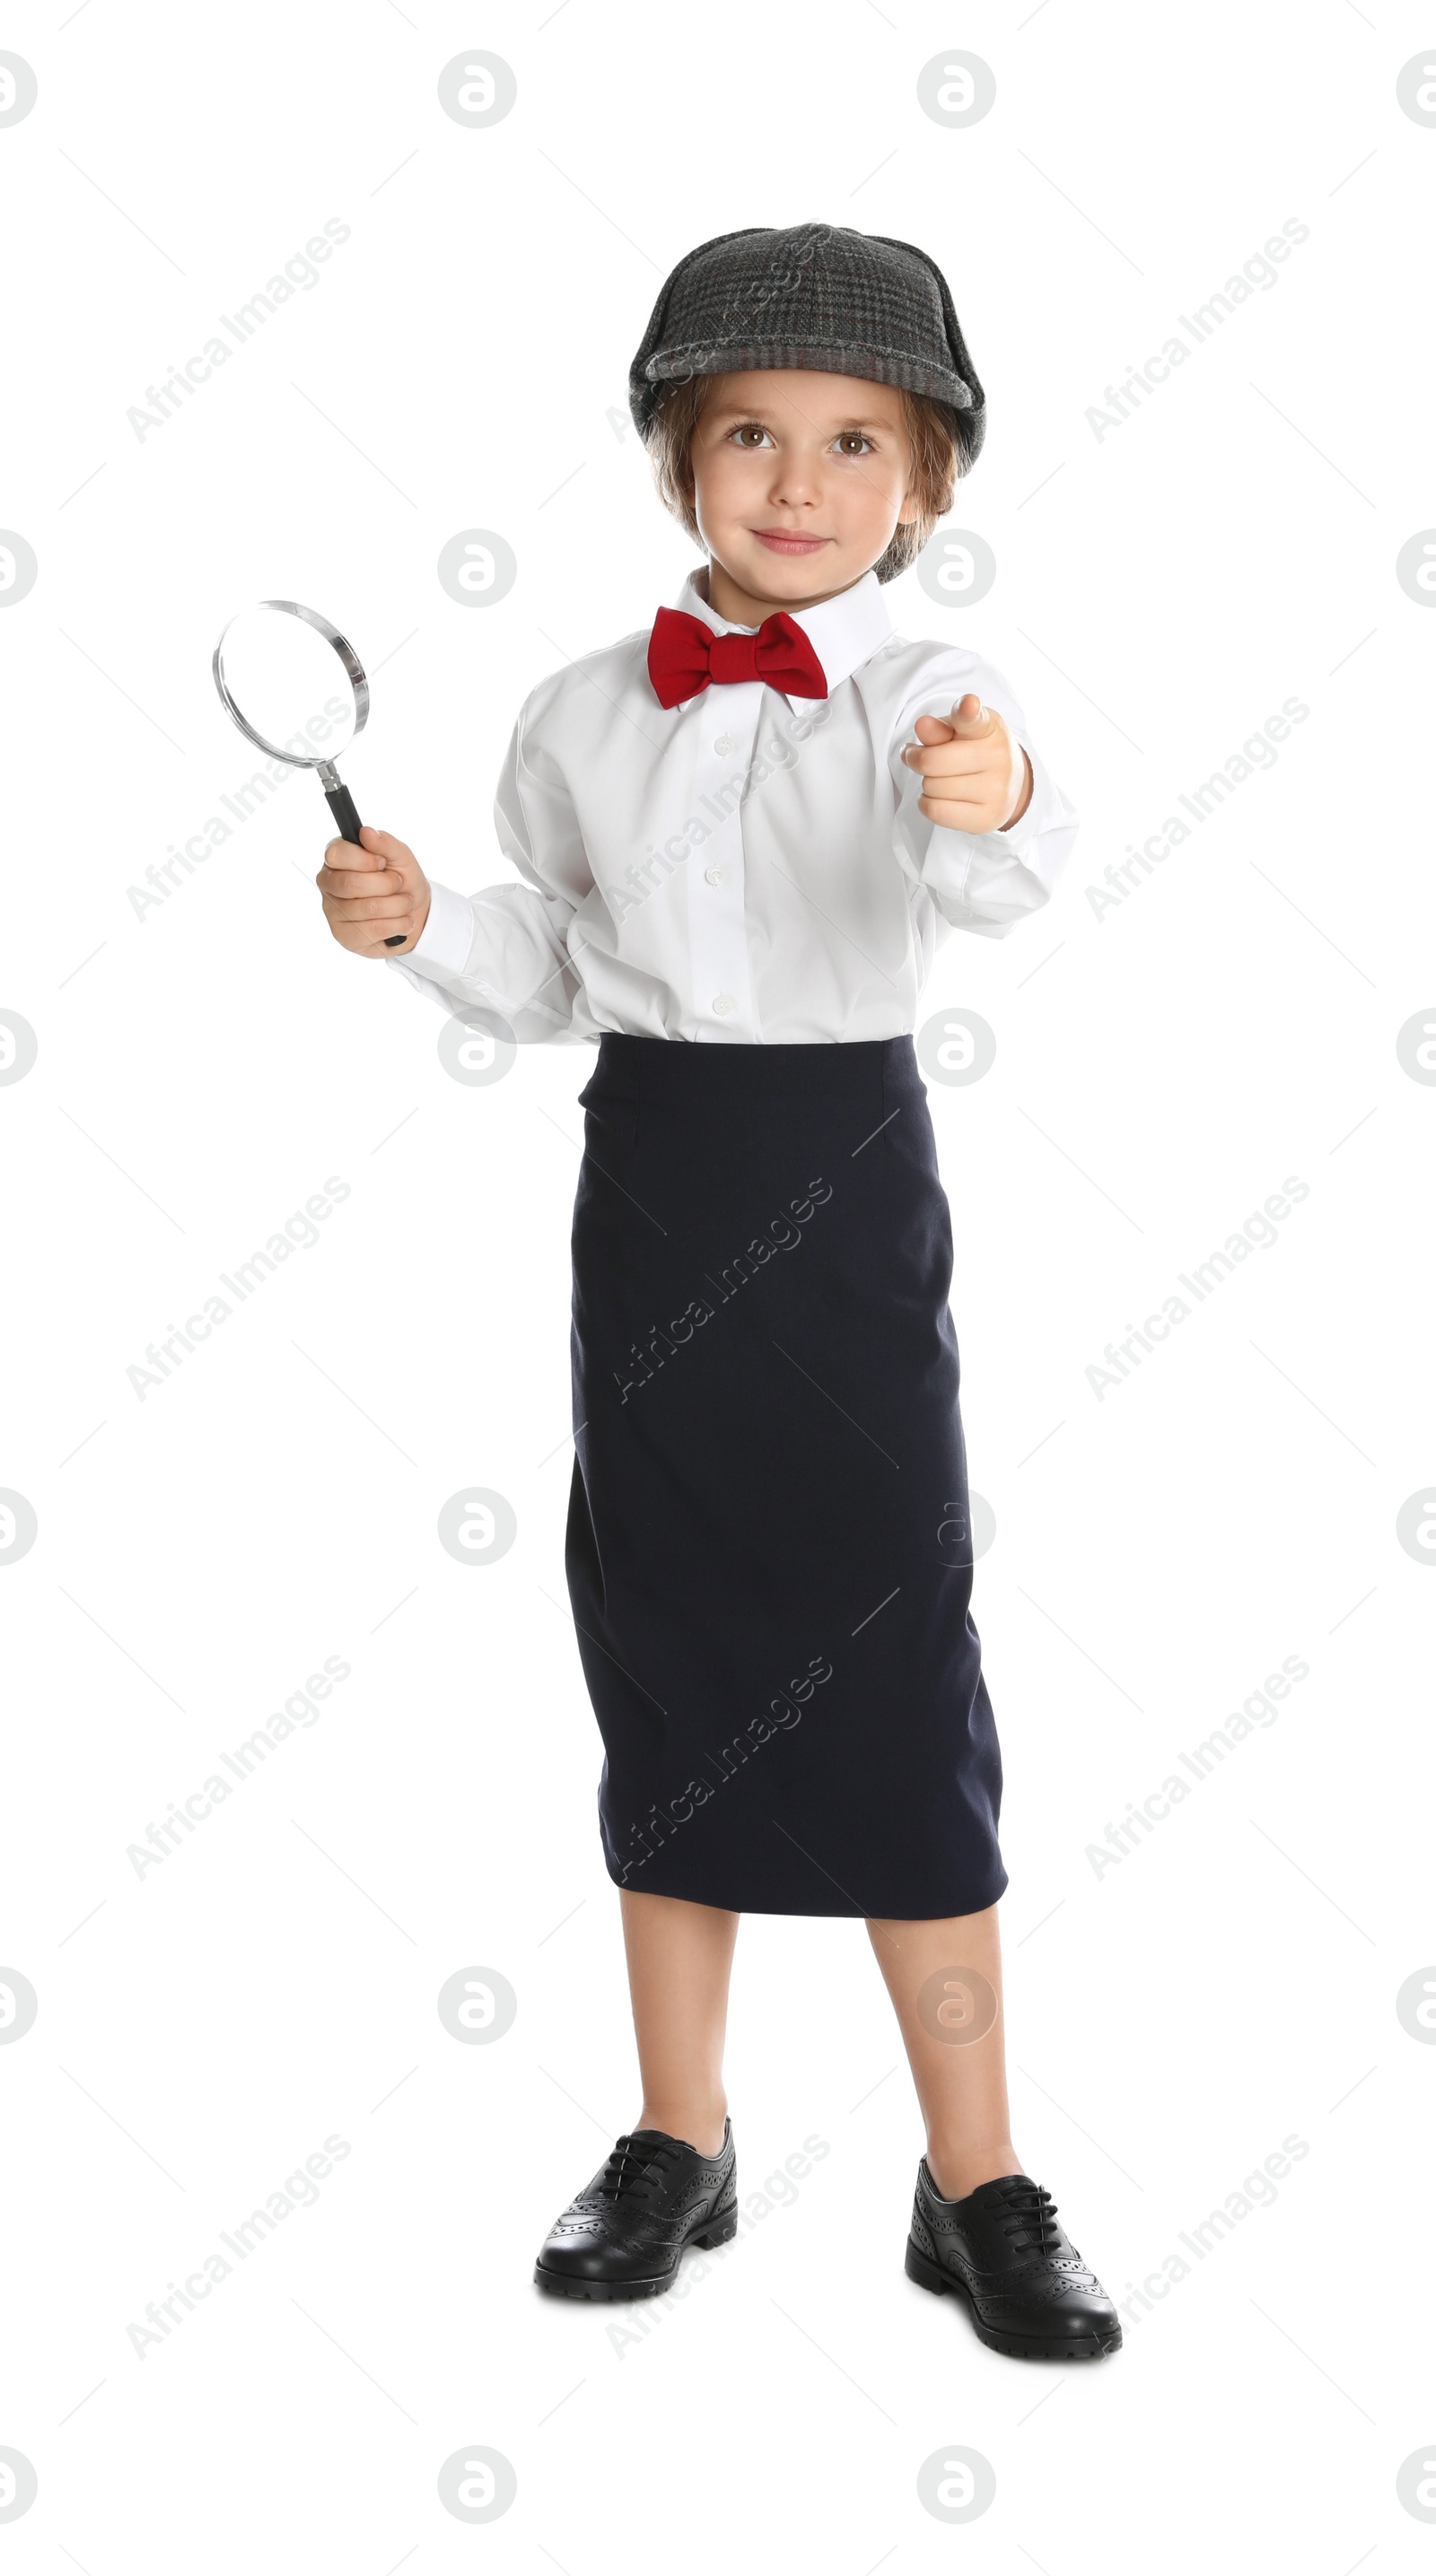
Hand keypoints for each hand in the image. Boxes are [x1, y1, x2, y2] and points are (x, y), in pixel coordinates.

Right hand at [316, 825, 431, 955]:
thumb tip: (366, 831)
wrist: (417, 913)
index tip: (382, 863)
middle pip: (351, 884)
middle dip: (387, 884)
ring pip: (367, 908)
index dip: (365, 860)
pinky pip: (372, 931)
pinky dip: (398, 924)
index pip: (336, 854)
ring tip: (405, 903)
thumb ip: (385, 843)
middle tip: (398, 884)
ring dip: (398, 905)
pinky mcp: (344, 936)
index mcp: (336, 858)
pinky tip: (403, 921)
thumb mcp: (401, 857)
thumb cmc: (403, 881)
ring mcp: (333, 912)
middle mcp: (329, 884)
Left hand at [900, 693, 1031, 833]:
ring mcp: (996, 790)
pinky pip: (936, 811)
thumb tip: (922, 726)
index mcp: (990, 727)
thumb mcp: (959, 731)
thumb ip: (939, 728)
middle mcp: (998, 757)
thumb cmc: (975, 751)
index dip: (967, 711)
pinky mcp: (987, 818)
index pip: (974, 719)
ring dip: (926, 783)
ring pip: (932, 788)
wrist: (1009, 785)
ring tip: (939, 778)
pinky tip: (938, 796)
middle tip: (917, 757)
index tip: (968, 703)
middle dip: (916, 759)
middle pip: (931, 761)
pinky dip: (926, 804)